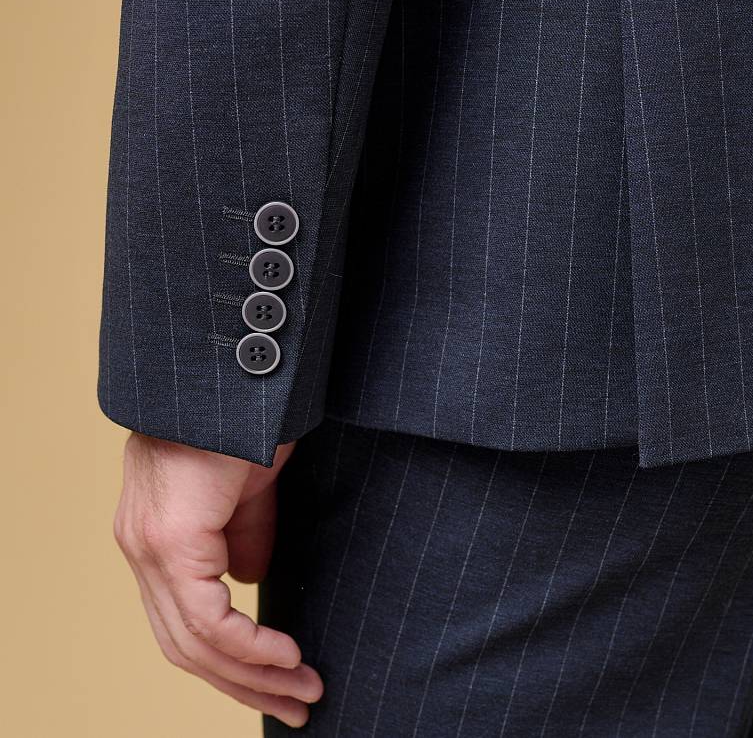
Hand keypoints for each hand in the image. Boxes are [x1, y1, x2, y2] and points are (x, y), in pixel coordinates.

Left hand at [113, 432, 322, 726]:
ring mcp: (146, 543)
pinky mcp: (168, 538)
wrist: (229, 360)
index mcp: (156, 532)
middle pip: (184, 644)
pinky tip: (287, 654)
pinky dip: (249, 646)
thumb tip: (250, 578)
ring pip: (191, 641)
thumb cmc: (242, 409)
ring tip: (303, 689)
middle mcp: (140, 546)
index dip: (234, 661)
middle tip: (298, 702)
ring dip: (252, 674)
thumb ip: (245, 530)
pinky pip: (207, 617)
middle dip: (244, 682)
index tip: (286, 675)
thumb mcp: (249, 481)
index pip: (185, 621)